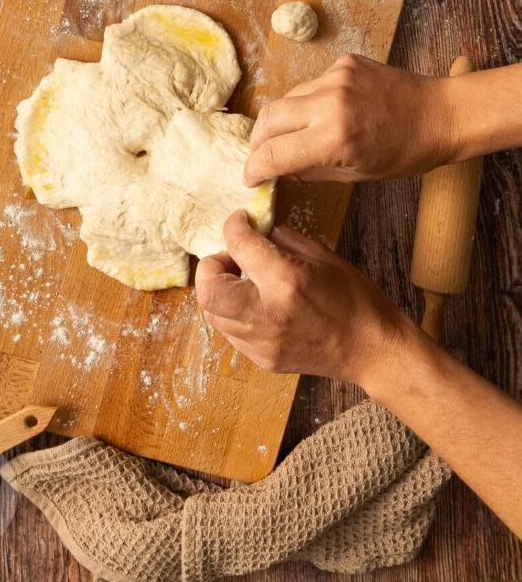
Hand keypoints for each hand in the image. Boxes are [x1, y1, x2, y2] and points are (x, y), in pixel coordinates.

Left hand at [195, 210, 407, 383]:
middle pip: (207, 291)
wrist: (373, 350)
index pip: (238, 245)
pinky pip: (231, 333)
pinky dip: (233, 313)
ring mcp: (264, 342)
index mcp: (285, 281)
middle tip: (232, 257)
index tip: (239, 221)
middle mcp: (268, 314)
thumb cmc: (355, 299)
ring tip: (243, 281)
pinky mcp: (264, 360)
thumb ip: (283, 239)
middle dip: (211, 266)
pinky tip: (255, 303)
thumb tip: (257, 228)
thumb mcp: (322, 255)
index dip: (233, 225)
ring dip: (220, 291)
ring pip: (213, 315)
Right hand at [244, 53, 455, 185]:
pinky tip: (323, 114)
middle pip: (267, 119)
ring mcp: (336, 77)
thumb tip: (278, 169)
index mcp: (335, 138)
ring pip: (286, 99)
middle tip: (261, 158)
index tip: (251, 178)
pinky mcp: (343, 63)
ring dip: (282, 121)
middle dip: (257, 143)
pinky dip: (308, 103)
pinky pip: (310, 85)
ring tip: (294, 137)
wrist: (441, 114)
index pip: (273, 154)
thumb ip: (309, 171)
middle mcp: (331, 102)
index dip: (254, 169)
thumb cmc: (406, 152)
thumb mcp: (355, 174)